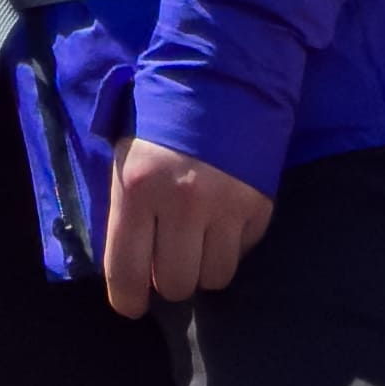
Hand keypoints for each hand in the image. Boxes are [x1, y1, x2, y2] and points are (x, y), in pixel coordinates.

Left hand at [96, 136, 272, 319]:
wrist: (222, 80)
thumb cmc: (160, 121)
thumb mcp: (126, 159)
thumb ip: (125, 211)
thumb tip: (129, 267)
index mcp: (137, 189)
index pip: (126, 269)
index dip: (127, 299)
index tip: (132, 305)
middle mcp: (182, 204)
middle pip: (175, 284)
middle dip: (169, 279)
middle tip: (168, 258)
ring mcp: (226, 208)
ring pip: (214, 278)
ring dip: (203, 267)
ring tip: (198, 240)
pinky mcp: (259, 208)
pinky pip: (242, 254)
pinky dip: (231, 247)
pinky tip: (223, 219)